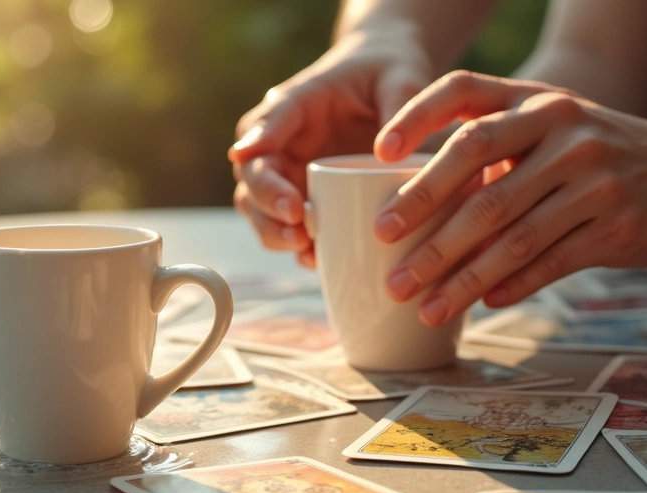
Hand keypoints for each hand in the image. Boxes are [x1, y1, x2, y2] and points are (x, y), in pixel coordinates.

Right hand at [229, 28, 432, 267]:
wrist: (388, 93)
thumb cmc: (388, 78)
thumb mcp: (398, 79)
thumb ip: (397, 103)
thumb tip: (387, 153)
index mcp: (293, 105)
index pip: (266, 122)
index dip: (257, 142)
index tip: (248, 158)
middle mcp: (279, 144)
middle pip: (253, 175)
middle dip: (267, 200)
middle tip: (295, 217)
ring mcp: (287, 178)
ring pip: (260, 210)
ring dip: (274, 230)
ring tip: (302, 245)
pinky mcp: (304, 204)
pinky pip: (290, 231)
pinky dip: (298, 248)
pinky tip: (316, 260)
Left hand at [373, 71, 646, 326]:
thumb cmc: (606, 156)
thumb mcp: (557, 133)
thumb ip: (497, 158)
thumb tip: (419, 212)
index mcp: (537, 101)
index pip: (464, 94)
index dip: (416, 115)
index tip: (378, 152)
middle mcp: (563, 130)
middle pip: (479, 174)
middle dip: (424, 215)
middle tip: (384, 248)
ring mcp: (593, 178)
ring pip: (509, 233)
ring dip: (458, 275)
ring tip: (419, 303)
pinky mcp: (617, 226)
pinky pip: (549, 262)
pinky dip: (510, 287)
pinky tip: (480, 305)